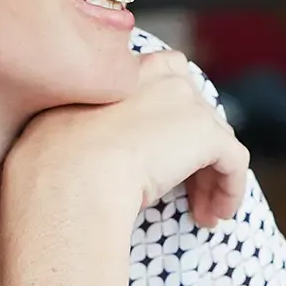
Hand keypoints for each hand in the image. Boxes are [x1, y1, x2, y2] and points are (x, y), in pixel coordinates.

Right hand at [10, 51, 251, 231]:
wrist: (67, 174)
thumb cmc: (52, 165)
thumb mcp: (65, 132)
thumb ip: (88, 128)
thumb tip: (94, 155)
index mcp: (120, 70)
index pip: (164, 75)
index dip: (171, 115)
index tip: (161, 152)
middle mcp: (157, 75)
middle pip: (195, 110)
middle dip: (194, 150)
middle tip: (186, 190)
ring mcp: (185, 102)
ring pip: (215, 138)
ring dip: (210, 175)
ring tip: (200, 210)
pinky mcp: (207, 134)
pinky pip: (234, 161)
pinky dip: (230, 189)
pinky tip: (215, 215)